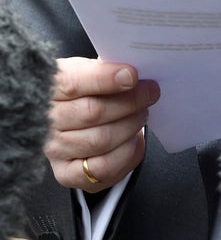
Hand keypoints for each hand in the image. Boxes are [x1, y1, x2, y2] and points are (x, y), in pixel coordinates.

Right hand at [44, 57, 160, 192]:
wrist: (68, 121)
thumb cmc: (83, 90)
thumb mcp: (87, 69)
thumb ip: (105, 68)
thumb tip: (131, 70)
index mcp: (49, 89)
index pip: (73, 83)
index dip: (106, 79)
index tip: (132, 75)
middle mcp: (47, 121)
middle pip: (92, 112)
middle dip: (129, 101)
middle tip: (150, 92)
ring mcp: (55, 149)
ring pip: (100, 140)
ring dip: (130, 125)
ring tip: (142, 114)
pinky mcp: (67, 174)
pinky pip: (103, 168)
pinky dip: (126, 153)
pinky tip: (134, 139)